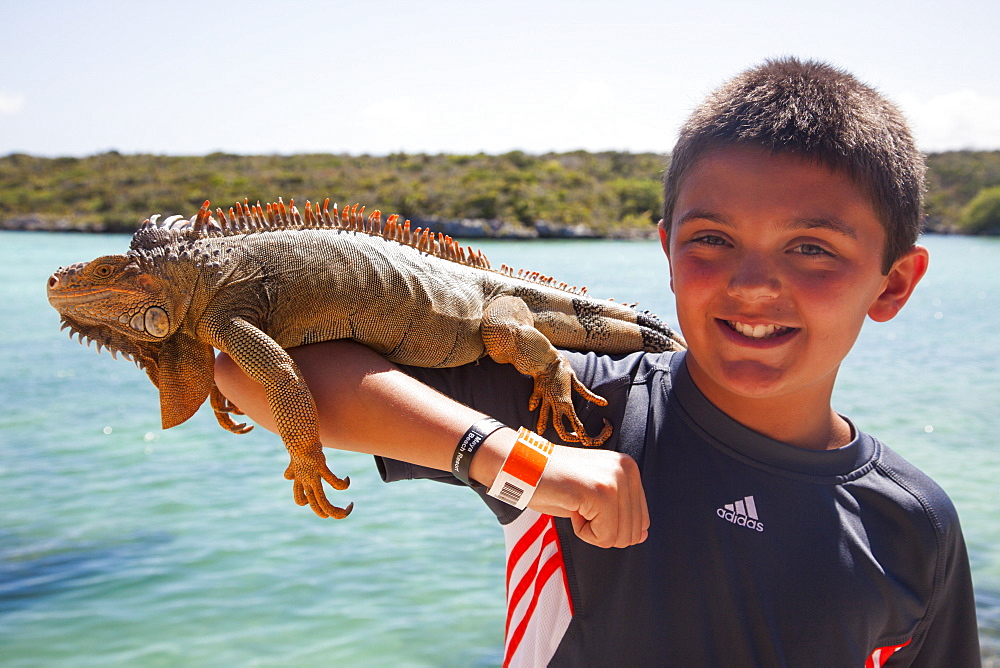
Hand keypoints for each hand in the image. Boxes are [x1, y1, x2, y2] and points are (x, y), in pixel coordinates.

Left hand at [282, 446, 353, 518]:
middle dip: (326, 512)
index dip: (308, 502)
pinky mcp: (321, 468)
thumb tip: (287, 476)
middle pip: (314, 505)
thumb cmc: (298, 448)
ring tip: (347, 509)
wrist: (299, 437)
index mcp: (299, 481)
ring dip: (334, 509)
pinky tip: (347, 480)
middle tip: (339, 513)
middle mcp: (305, 481)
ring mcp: (312, 476)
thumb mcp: (293, 462)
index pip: (300, 500)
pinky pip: (333, 482)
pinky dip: (342, 485)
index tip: (318, 496)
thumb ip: (290, 471)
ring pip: (322, 500)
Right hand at [527, 445, 648, 548]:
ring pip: (619, 538)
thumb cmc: (553, 483)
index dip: (610, 525)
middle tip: (579, 505)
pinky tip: (570, 506)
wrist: (520, 466)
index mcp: (629, 468)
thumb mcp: (592, 496)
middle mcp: (627, 470)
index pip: (642, 521)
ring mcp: (615, 480)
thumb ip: (620, 513)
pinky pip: (604, 536)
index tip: (587, 504)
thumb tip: (643, 536)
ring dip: (592, 531)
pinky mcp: (601, 492)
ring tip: (574, 504)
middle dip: (602, 531)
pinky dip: (583, 532)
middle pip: (633, 533)